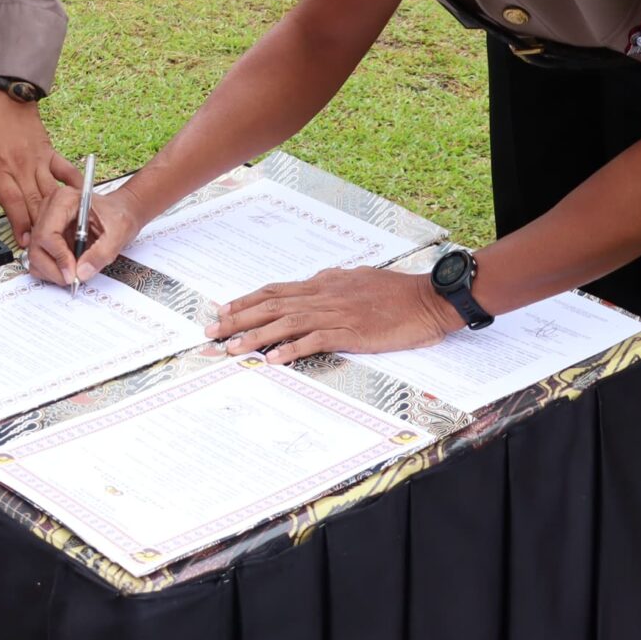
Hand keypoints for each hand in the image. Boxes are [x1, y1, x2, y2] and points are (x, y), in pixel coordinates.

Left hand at [0, 88, 78, 247]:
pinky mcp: (48, 152)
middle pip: (34, 203)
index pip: (12, 204)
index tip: (25, 243)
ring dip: (56, 214)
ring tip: (61, 233)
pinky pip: (65, 171)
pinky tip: (81, 200)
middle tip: (45, 246)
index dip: (20, 226)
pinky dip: (75, 185)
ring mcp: (37, 160)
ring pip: (51, 192)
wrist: (0, 94)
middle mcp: (20, 168)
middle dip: (40, 228)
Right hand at [25, 173, 157, 287]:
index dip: (59, 257)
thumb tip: (82, 272)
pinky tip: (69, 268)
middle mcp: (49, 209)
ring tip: (73, 274)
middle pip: (37, 246)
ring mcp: (45, 223)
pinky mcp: (46, 236)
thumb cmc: (119, 214)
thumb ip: (101, 253)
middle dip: (54, 268)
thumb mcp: (119, 232)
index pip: (48, 233)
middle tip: (73, 279)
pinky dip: (51, 270)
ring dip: (51, 271)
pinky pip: (39, 258)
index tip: (73, 273)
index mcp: (64, 200)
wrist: (121, 212)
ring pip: (35, 254)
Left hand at [207, 264, 459, 364]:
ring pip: (287, 322)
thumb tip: (315, 281)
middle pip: (272, 305)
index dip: (246, 300)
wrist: (428, 299)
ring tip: (232, 349)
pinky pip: (315, 340)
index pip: (276, 291)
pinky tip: (274, 360)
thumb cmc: (396, 292)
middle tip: (212, 331)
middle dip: (238, 318)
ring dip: (256, 336)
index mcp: (324, 283)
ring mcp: (337, 313)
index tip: (222, 309)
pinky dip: (292, 349)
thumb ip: (333, 282)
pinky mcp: (352, 332)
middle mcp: (324, 295)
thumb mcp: (358, 279)